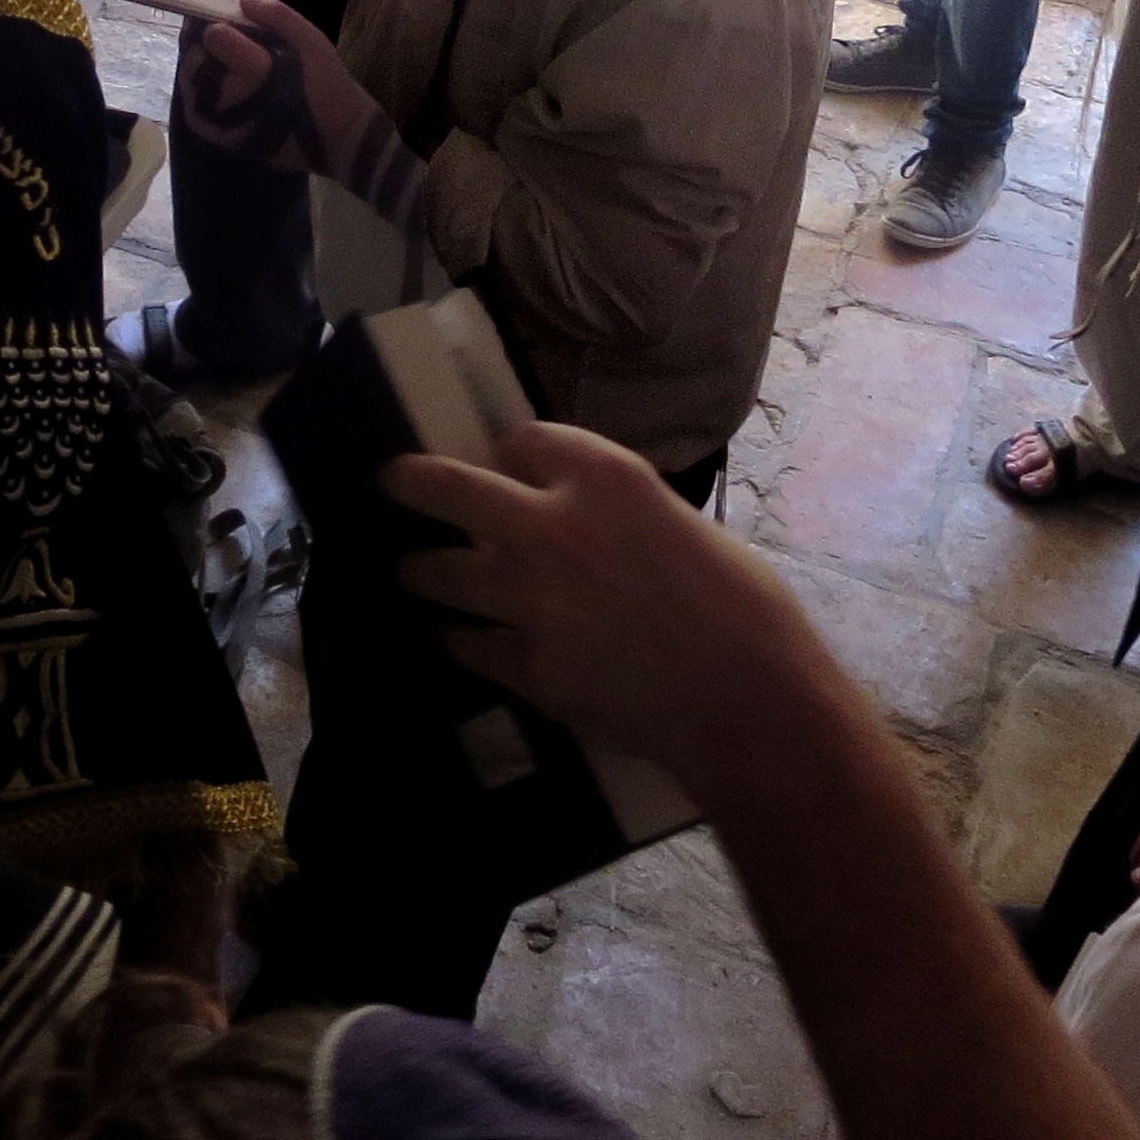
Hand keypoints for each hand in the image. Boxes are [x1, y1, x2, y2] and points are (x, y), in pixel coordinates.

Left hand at [179, 0, 424, 228]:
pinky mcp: (223, 139)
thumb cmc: (327, 84)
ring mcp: (225, 122)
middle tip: (212, 37)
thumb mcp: (312, 40)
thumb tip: (242, 2)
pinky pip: (194, 113)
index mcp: (257, 70)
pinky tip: (210, 84)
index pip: (214, 38)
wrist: (338, 138)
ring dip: (195, 68)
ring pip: (189, 86)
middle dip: (199, 45)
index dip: (213, 24)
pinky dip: (195, 95)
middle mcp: (234, 98)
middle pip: (195, 61)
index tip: (220, 20)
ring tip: (213, 59)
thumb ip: (276, 16)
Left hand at [387, 422, 821, 785]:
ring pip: (439, 572)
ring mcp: (529, 599)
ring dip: (420, 570)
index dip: (509, 451)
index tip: (502, 460)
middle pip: (449, 487)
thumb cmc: (746, 608)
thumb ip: (625, 516)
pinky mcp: (526, 666)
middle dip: (411, 482)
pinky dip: (461, 639)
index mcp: (606, 476)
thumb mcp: (685, 527)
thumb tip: (596, 525)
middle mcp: (552, 525)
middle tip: (392, 480)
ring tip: (408, 571)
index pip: (523, 439)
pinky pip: (468, 644)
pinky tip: (458, 638)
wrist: (748, 699)